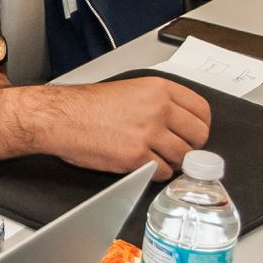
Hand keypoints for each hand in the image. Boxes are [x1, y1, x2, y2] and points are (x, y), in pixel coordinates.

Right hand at [36, 78, 210, 179]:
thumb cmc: (87, 106)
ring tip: (158, 158)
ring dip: (174, 162)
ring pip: (183, 156)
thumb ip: (158, 102)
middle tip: (179, 149)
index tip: (195, 133)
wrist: (61, 117)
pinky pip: (163, 172)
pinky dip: (156, 173)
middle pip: (199, 135)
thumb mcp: (130, 90)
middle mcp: (158, 108)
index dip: (201, 125)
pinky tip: (143, 164)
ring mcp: (149, 133)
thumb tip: (181, 122)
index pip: (201, 109)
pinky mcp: (137, 156)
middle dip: (192, 146)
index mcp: (158, 89)